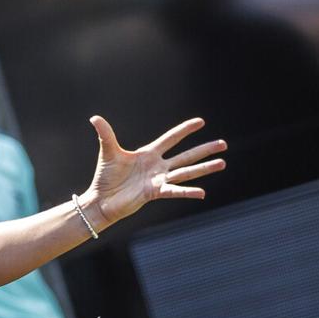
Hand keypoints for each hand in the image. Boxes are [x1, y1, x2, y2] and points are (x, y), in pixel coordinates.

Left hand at [85, 116, 226, 225]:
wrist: (100, 200)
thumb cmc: (105, 177)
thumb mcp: (108, 153)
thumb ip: (106, 135)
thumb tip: (95, 118)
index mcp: (149, 154)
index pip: (171, 139)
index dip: (185, 130)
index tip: (201, 122)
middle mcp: (157, 167)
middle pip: (186, 156)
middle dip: (204, 150)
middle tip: (223, 144)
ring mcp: (158, 180)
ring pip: (186, 172)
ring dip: (204, 168)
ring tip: (222, 163)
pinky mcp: (155, 193)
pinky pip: (174, 191)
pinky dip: (187, 192)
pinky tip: (202, 192)